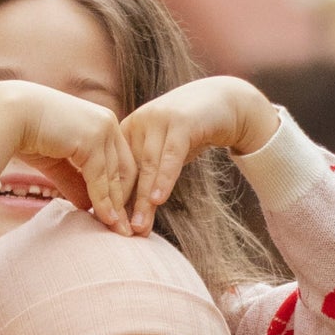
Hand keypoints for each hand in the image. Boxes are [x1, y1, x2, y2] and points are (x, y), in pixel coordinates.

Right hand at [0, 82, 139, 231]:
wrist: (8, 116)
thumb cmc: (27, 133)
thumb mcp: (57, 161)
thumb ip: (75, 181)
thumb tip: (89, 206)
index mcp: (101, 122)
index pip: (120, 162)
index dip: (122, 191)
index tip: (120, 216)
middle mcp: (107, 123)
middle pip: (124, 171)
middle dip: (125, 202)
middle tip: (126, 230)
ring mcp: (102, 129)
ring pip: (114, 177)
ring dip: (117, 207)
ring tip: (119, 232)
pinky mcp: (93, 139)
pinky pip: (101, 178)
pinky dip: (104, 202)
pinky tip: (107, 220)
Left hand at [120, 78, 281, 232]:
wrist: (224, 102)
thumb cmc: (190, 133)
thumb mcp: (163, 150)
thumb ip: (147, 172)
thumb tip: (130, 210)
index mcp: (128, 128)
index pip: (115, 168)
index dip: (111, 198)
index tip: (110, 226)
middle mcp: (139, 121)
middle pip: (128, 169)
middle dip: (125, 204)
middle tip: (122, 233)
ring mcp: (159, 120)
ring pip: (148, 166)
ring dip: (143, 199)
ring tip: (140, 226)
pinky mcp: (182, 122)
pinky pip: (170, 156)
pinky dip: (164, 179)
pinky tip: (158, 200)